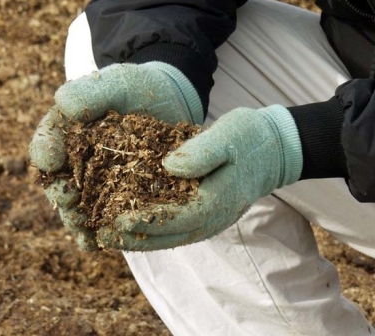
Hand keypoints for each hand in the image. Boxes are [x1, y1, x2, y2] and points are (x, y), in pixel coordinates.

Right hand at [29, 62, 203, 249]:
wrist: (168, 103)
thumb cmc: (135, 89)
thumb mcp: (116, 82)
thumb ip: (89, 92)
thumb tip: (62, 104)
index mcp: (64, 132)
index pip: (46, 143)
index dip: (45, 151)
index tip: (50, 159)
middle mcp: (73, 162)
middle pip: (58, 182)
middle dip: (60, 192)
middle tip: (67, 198)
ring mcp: (94, 184)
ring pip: (77, 207)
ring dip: (76, 219)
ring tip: (81, 228)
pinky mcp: (116, 201)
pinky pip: (102, 221)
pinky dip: (97, 234)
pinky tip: (99, 243)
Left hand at [97, 105, 302, 250]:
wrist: (273, 149)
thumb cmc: (249, 137)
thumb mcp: (228, 135)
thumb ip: (202, 152)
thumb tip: (168, 167)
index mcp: (216, 200)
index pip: (175, 218)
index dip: (144, 221)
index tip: (115, 219)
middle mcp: (212, 218)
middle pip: (168, 236)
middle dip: (133, 238)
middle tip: (100, 235)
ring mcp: (209, 219)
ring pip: (169, 237)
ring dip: (138, 239)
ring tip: (106, 235)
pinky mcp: (203, 213)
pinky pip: (174, 228)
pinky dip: (150, 230)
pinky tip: (128, 224)